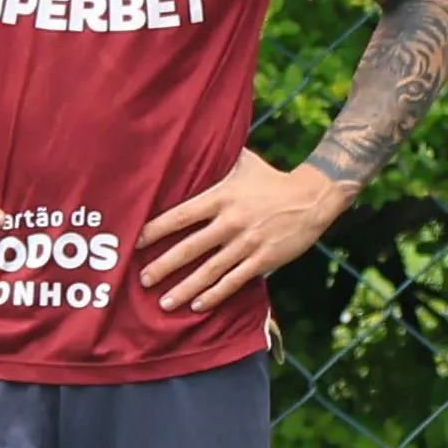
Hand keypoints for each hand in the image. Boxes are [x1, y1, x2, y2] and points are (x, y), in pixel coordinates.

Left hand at [139, 154, 352, 313]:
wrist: (311, 198)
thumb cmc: (271, 180)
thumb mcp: (243, 163)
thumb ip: (217, 160)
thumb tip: (192, 141)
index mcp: (221, 196)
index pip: (180, 216)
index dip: (156, 231)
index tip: (136, 244)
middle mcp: (231, 221)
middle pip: (189, 248)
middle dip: (163, 266)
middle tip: (143, 280)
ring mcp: (247, 243)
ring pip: (209, 271)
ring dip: (185, 289)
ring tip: (164, 303)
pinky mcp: (263, 260)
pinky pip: (234, 281)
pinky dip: (215, 295)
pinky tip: (198, 305)